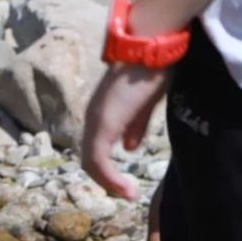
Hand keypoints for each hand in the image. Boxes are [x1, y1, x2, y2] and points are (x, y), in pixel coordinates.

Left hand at [81, 63, 168, 199]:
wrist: (152, 47)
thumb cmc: (151, 70)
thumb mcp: (144, 105)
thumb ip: (135, 127)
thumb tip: (129, 149)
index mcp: (102, 114)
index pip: (95, 150)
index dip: (106, 170)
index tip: (123, 184)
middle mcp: (94, 118)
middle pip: (89, 159)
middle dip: (106, 180)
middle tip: (124, 192)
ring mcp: (96, 120)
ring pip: (91, 162)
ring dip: (108, 182)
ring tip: (126, 193)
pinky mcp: (104, 122)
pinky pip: (97, 158)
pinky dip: (109, 177)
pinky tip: (124, 187)